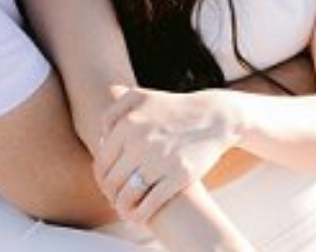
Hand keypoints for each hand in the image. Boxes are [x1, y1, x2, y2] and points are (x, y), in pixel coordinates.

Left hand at [93, 86, 242, 223]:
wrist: (215, 117)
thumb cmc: (175, 109)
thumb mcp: (142, 97)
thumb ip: (115, 110)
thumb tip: (101, 137)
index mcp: (127, 124)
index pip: (102, 162)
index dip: (101, 179)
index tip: (107, 186)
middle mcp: (140, 142)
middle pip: (112, 181)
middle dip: (111, 196)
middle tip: (115, 202)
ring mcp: (160, 159)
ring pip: (128, 195)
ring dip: (123, 209)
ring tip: (126, 212)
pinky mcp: (179, 175)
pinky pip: (151, 203)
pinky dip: (141, 215)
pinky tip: (139, 219)